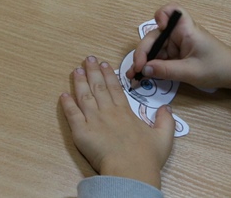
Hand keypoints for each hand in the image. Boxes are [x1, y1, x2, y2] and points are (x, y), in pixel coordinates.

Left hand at [61, 55, 173, 187]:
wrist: (131, 171)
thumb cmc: (147, 157)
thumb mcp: (164, 138)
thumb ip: (166, 121)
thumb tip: (167, 107)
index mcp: (125, 113)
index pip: (115, 89)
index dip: (108, 75)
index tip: (103, 64)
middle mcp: (108, 112)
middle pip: (98, 87)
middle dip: (92, 71)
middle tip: (87, 59)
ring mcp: (93, 120)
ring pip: (84, 96)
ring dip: (79, 82)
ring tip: (76, 70)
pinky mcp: (81, 131)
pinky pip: (72, 114)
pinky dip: (67, 103)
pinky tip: (63, 94)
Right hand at [125, 5, 230, 92]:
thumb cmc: (218, 68)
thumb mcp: (191, 72)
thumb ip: (166, 70)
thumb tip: (143, 69)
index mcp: (185, 30)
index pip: (171, 10)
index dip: (161, 15)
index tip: (159, 28)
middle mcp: (178, 33)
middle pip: (154, 36)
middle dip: (143, 52)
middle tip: (135, 70)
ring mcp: (175, 44)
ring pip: (154, 48)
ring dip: (144, 62)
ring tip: (134, 77)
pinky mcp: (175, 54)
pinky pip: (159, 57)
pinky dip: (151, 67)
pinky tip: (143, 77)